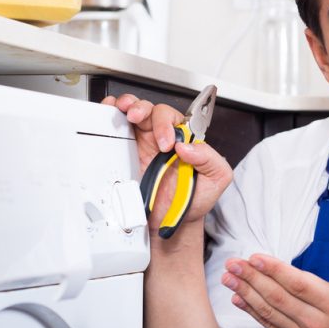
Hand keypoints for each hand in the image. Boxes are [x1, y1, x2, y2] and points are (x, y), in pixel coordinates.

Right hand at [102, 94, 232, 232]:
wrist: (170, 222)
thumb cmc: (194, 199)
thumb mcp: (216, 179)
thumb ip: (210, 159)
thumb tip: (188, 147)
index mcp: (184, 140)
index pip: (176, 119)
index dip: (168, 124)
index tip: (167, 143)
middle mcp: (163, 138)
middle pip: (153, 111)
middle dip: (146, 110)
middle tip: (140, 119)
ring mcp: (143, 144)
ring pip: (135, 113)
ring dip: (129, 106)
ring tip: (127, 111)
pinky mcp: (126, 154)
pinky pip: (118, 129)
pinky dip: (112, 115)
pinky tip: (112, 112)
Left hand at [221, 244, 328, 327]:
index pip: (300, 285)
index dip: (275, 270)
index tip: (256, 257)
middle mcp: (318, 323)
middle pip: (278, 297)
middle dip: (252, 278)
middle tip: (232, 262)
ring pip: (270, 311)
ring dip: (246, 292)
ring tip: (228, 276)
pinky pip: (269, 326)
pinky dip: (252, 311)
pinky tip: (238, 297)